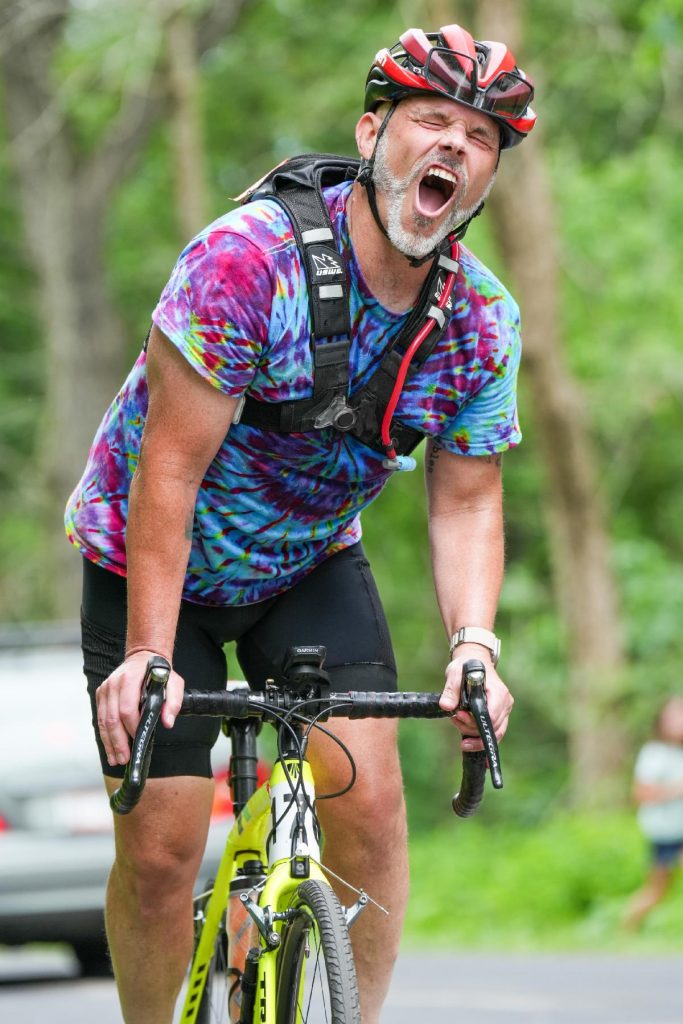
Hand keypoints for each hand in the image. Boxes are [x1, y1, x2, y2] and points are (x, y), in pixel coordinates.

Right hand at [95, 650, 184, 767]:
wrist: (143, 657)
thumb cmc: (159, 672)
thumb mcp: (174, 682)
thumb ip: (174, 702)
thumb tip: (168, 722)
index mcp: (131, 679)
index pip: (127, 708)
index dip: (132, 727)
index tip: (139, 739)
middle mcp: (114, 684)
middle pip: (113, 718)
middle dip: (118, 741)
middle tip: (125, 758)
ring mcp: (105, 689)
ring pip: (104, 721)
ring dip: (109, 743)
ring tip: (117, 759)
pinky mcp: (101, 695)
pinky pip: (101, 718)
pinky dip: (105, 736)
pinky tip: (110, 749)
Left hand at [439, 646, 513, 751]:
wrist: (474, 662)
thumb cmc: (466, 666)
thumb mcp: (455, 672)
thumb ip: (451, 690)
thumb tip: (446, 706)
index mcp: (498, 692)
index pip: (492, 716)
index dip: (475, 721)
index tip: (459, 716)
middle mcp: (505, 704)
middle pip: (493, 728)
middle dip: (471, 729)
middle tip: (454, 719)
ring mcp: (504, 711)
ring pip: (494, 734)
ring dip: (473, 734)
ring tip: (457, 722)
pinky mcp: (500, 717)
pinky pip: (493, 733)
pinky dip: (481, 739)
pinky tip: (472, 749)